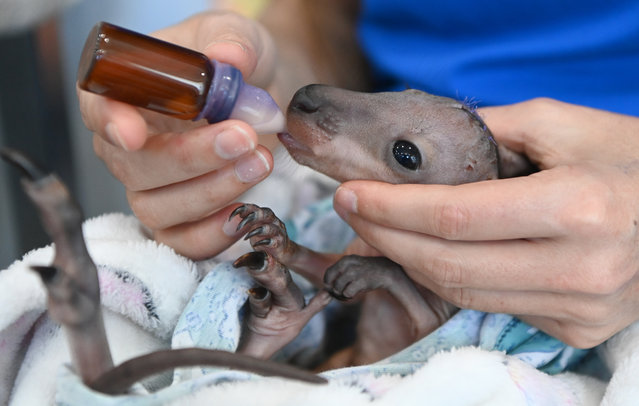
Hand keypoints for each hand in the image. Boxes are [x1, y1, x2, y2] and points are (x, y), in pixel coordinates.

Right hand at [77, 11, 278, 258]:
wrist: (261, 101)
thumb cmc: (236, 66)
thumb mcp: (238, 38)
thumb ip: (232, 42)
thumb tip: (230, 58)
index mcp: (126, 92)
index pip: (98, 107)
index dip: (110, 122)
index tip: (135, 132)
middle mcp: (128, 145)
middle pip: (133, 167)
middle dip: (190, 158)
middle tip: (241, 138)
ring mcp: (151, 187)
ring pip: (158, 208)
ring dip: (211, 192)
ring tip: (260, 162)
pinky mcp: (181, 220)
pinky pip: (183, 242)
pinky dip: (214, 235)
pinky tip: (246, 212)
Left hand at [333, 98, 638, 347]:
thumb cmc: (631, 158)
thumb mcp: (565, 124)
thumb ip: (490, 130)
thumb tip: (424, 147)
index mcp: (578, 207)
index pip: (454, 216)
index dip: (391, 207)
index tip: (350, 193)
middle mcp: (579, 268)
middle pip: (448, 264)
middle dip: (385, 237)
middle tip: (352, 211)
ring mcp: (580, 308)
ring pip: (464, 293)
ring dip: (409, 261)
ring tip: (379, 230)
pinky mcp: (577, 327)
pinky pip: (492, 305)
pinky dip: (449, 280)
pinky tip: (427, 253)